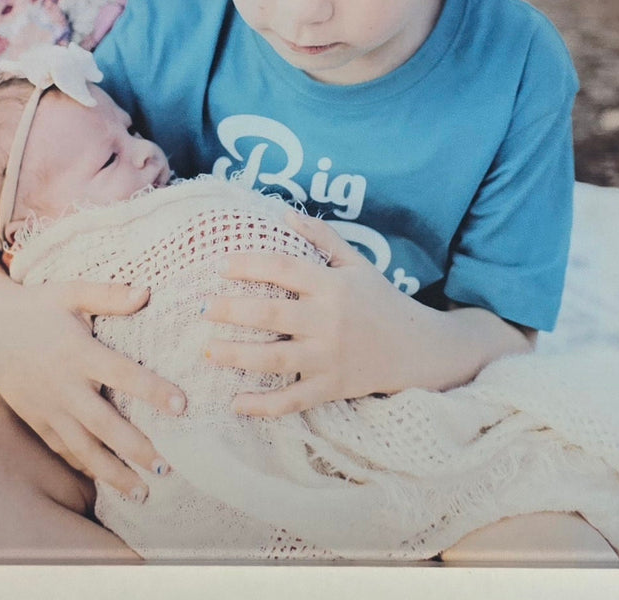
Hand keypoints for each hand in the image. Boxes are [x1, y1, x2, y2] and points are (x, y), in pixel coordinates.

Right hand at [0, 234, 186, 501]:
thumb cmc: (36, 306)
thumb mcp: (70, 292)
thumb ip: (108, 295)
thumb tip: (146, 293)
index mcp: (77, 351)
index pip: (122, 374)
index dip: (152, 390)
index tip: (182, 406)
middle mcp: (64, 385)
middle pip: (104, 424)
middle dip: (136, 448)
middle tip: (167, 468)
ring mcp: (48, 407)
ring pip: (83, 447)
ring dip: (113, 472)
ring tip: (142, 492)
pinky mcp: (36, 419)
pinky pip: (62, 448)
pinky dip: (84, 466)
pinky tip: (106, 482)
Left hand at [201, 211, 449, 416]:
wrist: (417, 348)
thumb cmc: (380, 300)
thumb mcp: (357, 263)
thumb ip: (323, 238)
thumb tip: (285, 214)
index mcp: (331, 286)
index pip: (283, 268)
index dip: (248, 264)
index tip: (219, 264)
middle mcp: (328, 321)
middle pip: (272, 314)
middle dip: (232, 310)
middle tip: (202, 308)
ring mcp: (329, 357)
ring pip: (276, 358)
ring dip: (238, 356)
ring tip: (208, 351)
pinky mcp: (331, 388)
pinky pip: (293, 399)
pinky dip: (264, 405)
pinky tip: (235, 403)